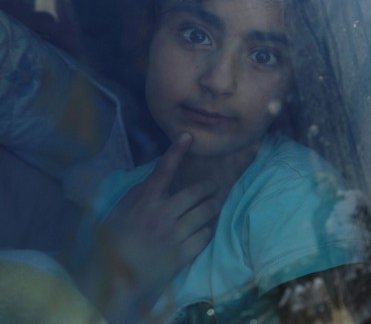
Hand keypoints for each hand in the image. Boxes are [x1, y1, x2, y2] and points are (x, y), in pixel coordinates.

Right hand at [78, 132, 219, 318]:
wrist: (113, 280)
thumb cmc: (113, 244)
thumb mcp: (119, 213)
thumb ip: (138, 194)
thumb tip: (154, 176)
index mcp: (144, 202)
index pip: (163, 170)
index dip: (177, 151)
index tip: (188, 135)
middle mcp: (162, 214)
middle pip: (197, 191)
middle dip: (209, 187)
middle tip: (211, 187)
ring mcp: (174, 234)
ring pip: (206, 211)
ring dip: (212, 206)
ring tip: (212, 205)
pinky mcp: (183, 253)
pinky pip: (206, 234)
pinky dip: (208, 230)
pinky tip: (203, 229)